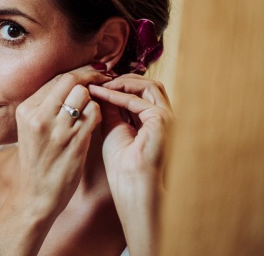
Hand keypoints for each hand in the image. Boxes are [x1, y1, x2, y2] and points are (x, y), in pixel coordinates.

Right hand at [12, 65, 108, 216]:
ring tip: (91, 109)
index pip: (55, 79)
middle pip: (69, 80)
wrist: (36, 195)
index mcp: (26, 110)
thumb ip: (45, 106)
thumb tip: (70, 82)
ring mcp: (56, 129)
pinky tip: (94, 122)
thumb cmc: (37, 161)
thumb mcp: (30, 128)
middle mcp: (38, 116)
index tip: (90, 73)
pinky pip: (93, 114)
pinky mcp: (74, 142)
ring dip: (93, 99)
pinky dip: (98, 114)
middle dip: (89, 78)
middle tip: (102, 80)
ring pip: (83, 94)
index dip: (77, 74)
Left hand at [88, 76, 171, 254]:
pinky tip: (100, 93)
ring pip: (148, 85)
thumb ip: (110, 107)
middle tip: (98, 79)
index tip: (96, 82)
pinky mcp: (162, 121)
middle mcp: (165, 116)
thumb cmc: (122, 164)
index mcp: (155, 119)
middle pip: (148, 84)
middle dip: (122, 78)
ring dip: (121, 82)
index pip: (141, 91)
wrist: (132, 186)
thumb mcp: (113, 127)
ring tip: (98, 84)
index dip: (119, 84)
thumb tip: (99, 86)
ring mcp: (167, 118)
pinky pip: (139, 100)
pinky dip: (118, 94)